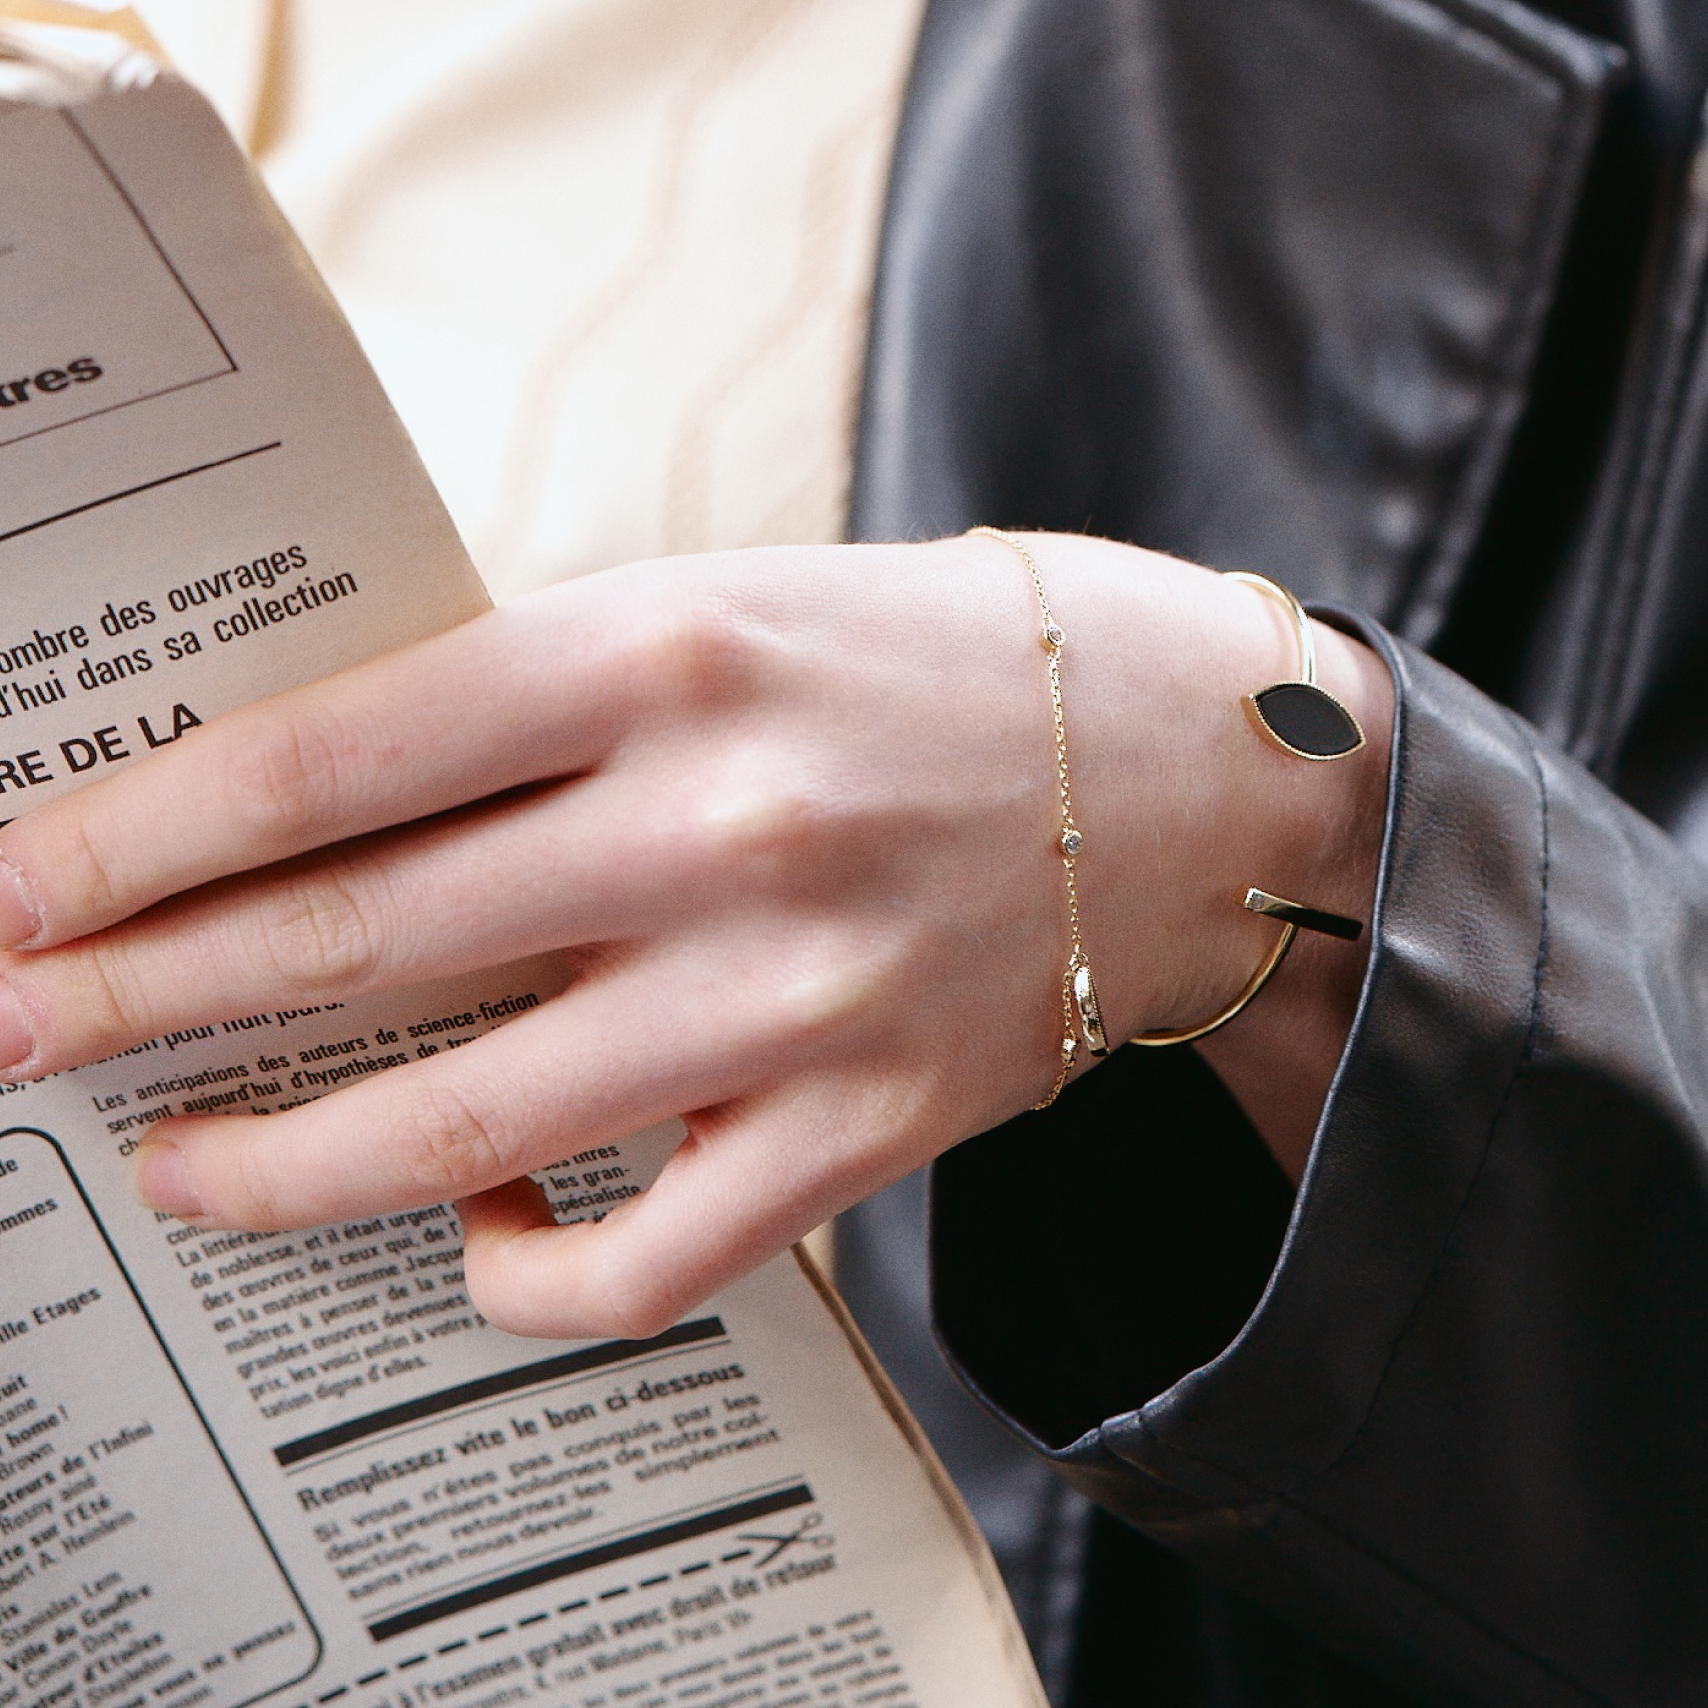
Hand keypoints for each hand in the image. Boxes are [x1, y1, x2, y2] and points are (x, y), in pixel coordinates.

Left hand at [0, 533, 1389, 1336]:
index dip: (135, 838)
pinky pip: (641, 1265)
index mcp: (664, 653)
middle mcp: (720, 828)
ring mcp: (795, 999)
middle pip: (357, 943)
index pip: (334, 759)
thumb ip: (531, 712)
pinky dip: (514, 1280)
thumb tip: (317, 816)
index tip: (12, 887)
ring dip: (274, 1161)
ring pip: (464, 1127)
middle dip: (131, 996)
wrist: (1181, 767)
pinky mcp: (866, 1130)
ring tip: (166, 1165)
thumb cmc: (922, 666)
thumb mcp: (720, 611)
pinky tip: (462, 1240)